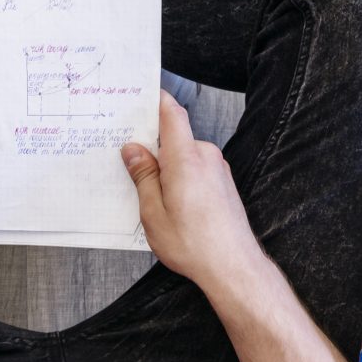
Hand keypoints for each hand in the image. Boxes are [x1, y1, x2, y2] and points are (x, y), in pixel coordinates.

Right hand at [121, 96, 265, 292]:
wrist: (233, 266)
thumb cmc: (195, 244)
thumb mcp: (153, 212)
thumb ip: (143, 176)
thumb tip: (133, 150)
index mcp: (185, 158)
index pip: (171, 113)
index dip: (155, 100)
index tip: (138, 95)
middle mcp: (205, 157)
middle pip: (174, 136)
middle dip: (151, 147)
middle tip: (128, 163)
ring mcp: (217, 169)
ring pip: (184, 155)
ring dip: (166, 167)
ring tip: (148, 194)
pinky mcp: (223, 182)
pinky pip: (195, 169)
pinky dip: (180, 177)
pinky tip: (170, 202)